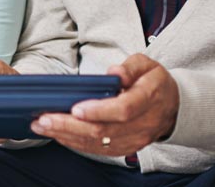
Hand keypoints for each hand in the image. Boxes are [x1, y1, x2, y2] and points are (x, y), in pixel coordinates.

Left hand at [30, 54, 178, 156]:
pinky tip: (58, 135)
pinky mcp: (126, 148)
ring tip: (42, 127)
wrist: (172, 107)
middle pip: (104, 130)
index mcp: (148, 98)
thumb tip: (114, 72)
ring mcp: (134, 139)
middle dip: (70, 126)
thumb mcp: (147, 64)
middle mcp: (142, 123)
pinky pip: (99, 150)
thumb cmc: (154, 82)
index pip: (123, 109)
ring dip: (67, 136)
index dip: (98, 111)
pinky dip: (76, 143)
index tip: (75, 108)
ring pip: (98, 143)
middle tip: (44, 119)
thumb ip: (130, 67)